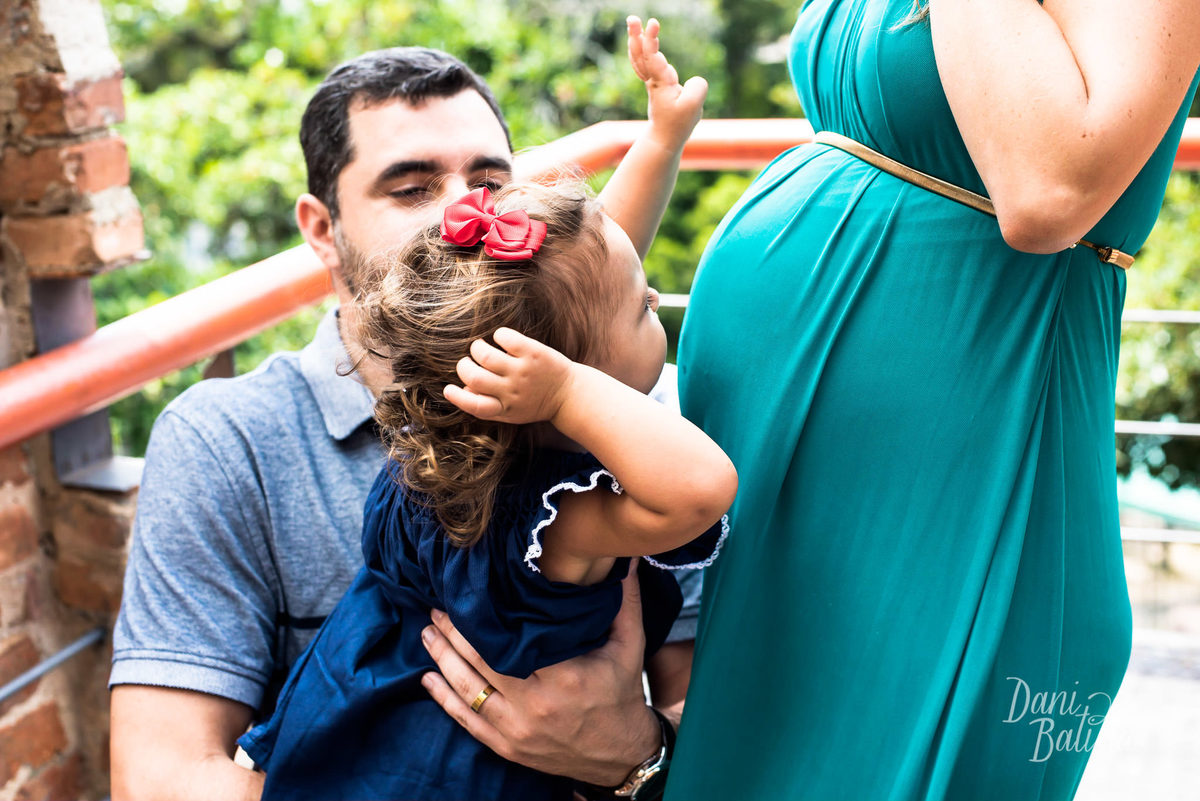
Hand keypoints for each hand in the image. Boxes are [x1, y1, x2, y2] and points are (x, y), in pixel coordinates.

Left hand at [419, 561, 661, 785]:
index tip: (468, 592)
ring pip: (467, 690)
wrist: (621, 754)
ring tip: (427, 633)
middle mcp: (534, 705)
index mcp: (563, 676)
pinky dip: (444, 699)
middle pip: (480, 662)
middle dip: (454, 632)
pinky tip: (428, 679)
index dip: (482, 617)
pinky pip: (467, 722)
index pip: (509, 640)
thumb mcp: (630, 644)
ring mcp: (517, 730)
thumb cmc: (622, 692)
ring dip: (442, 659)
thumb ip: (624, 600)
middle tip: (436, 607)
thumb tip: (624, 557)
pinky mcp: (507, 747)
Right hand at [443, 327, 574, 424]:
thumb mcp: (511, 413)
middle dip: (463, 367)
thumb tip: (462, 390)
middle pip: (475, 378)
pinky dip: (498, 335)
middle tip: (467, 362)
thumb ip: (488, 406)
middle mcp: (513, 391)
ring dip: (477, 348)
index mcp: (505, 409)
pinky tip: (501, 339)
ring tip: (481, 348)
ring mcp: (523, 371)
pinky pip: (506, 338)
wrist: (570, 395)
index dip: (458, 398)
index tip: (449, 389)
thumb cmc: (534, 402)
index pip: (475, 406)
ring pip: (486, 355)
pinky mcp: (534, 353)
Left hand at [627, 16, 707, 152]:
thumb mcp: (694, 106)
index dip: (651, 40)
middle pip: (641, 55)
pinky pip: (643, 63)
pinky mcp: (655, 84)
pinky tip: (638, 39)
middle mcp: (653, 80)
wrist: (665, 138)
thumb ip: (696, 88)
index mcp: (661, 84)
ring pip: (640, 57)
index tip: (652, 23)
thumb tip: (691, 80)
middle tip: (632, 18)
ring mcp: (652, 81)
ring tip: (633, 22)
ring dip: (636, 39)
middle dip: (637, 35)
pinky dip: (640, 49)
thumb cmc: (679, 123)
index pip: (652, 58)